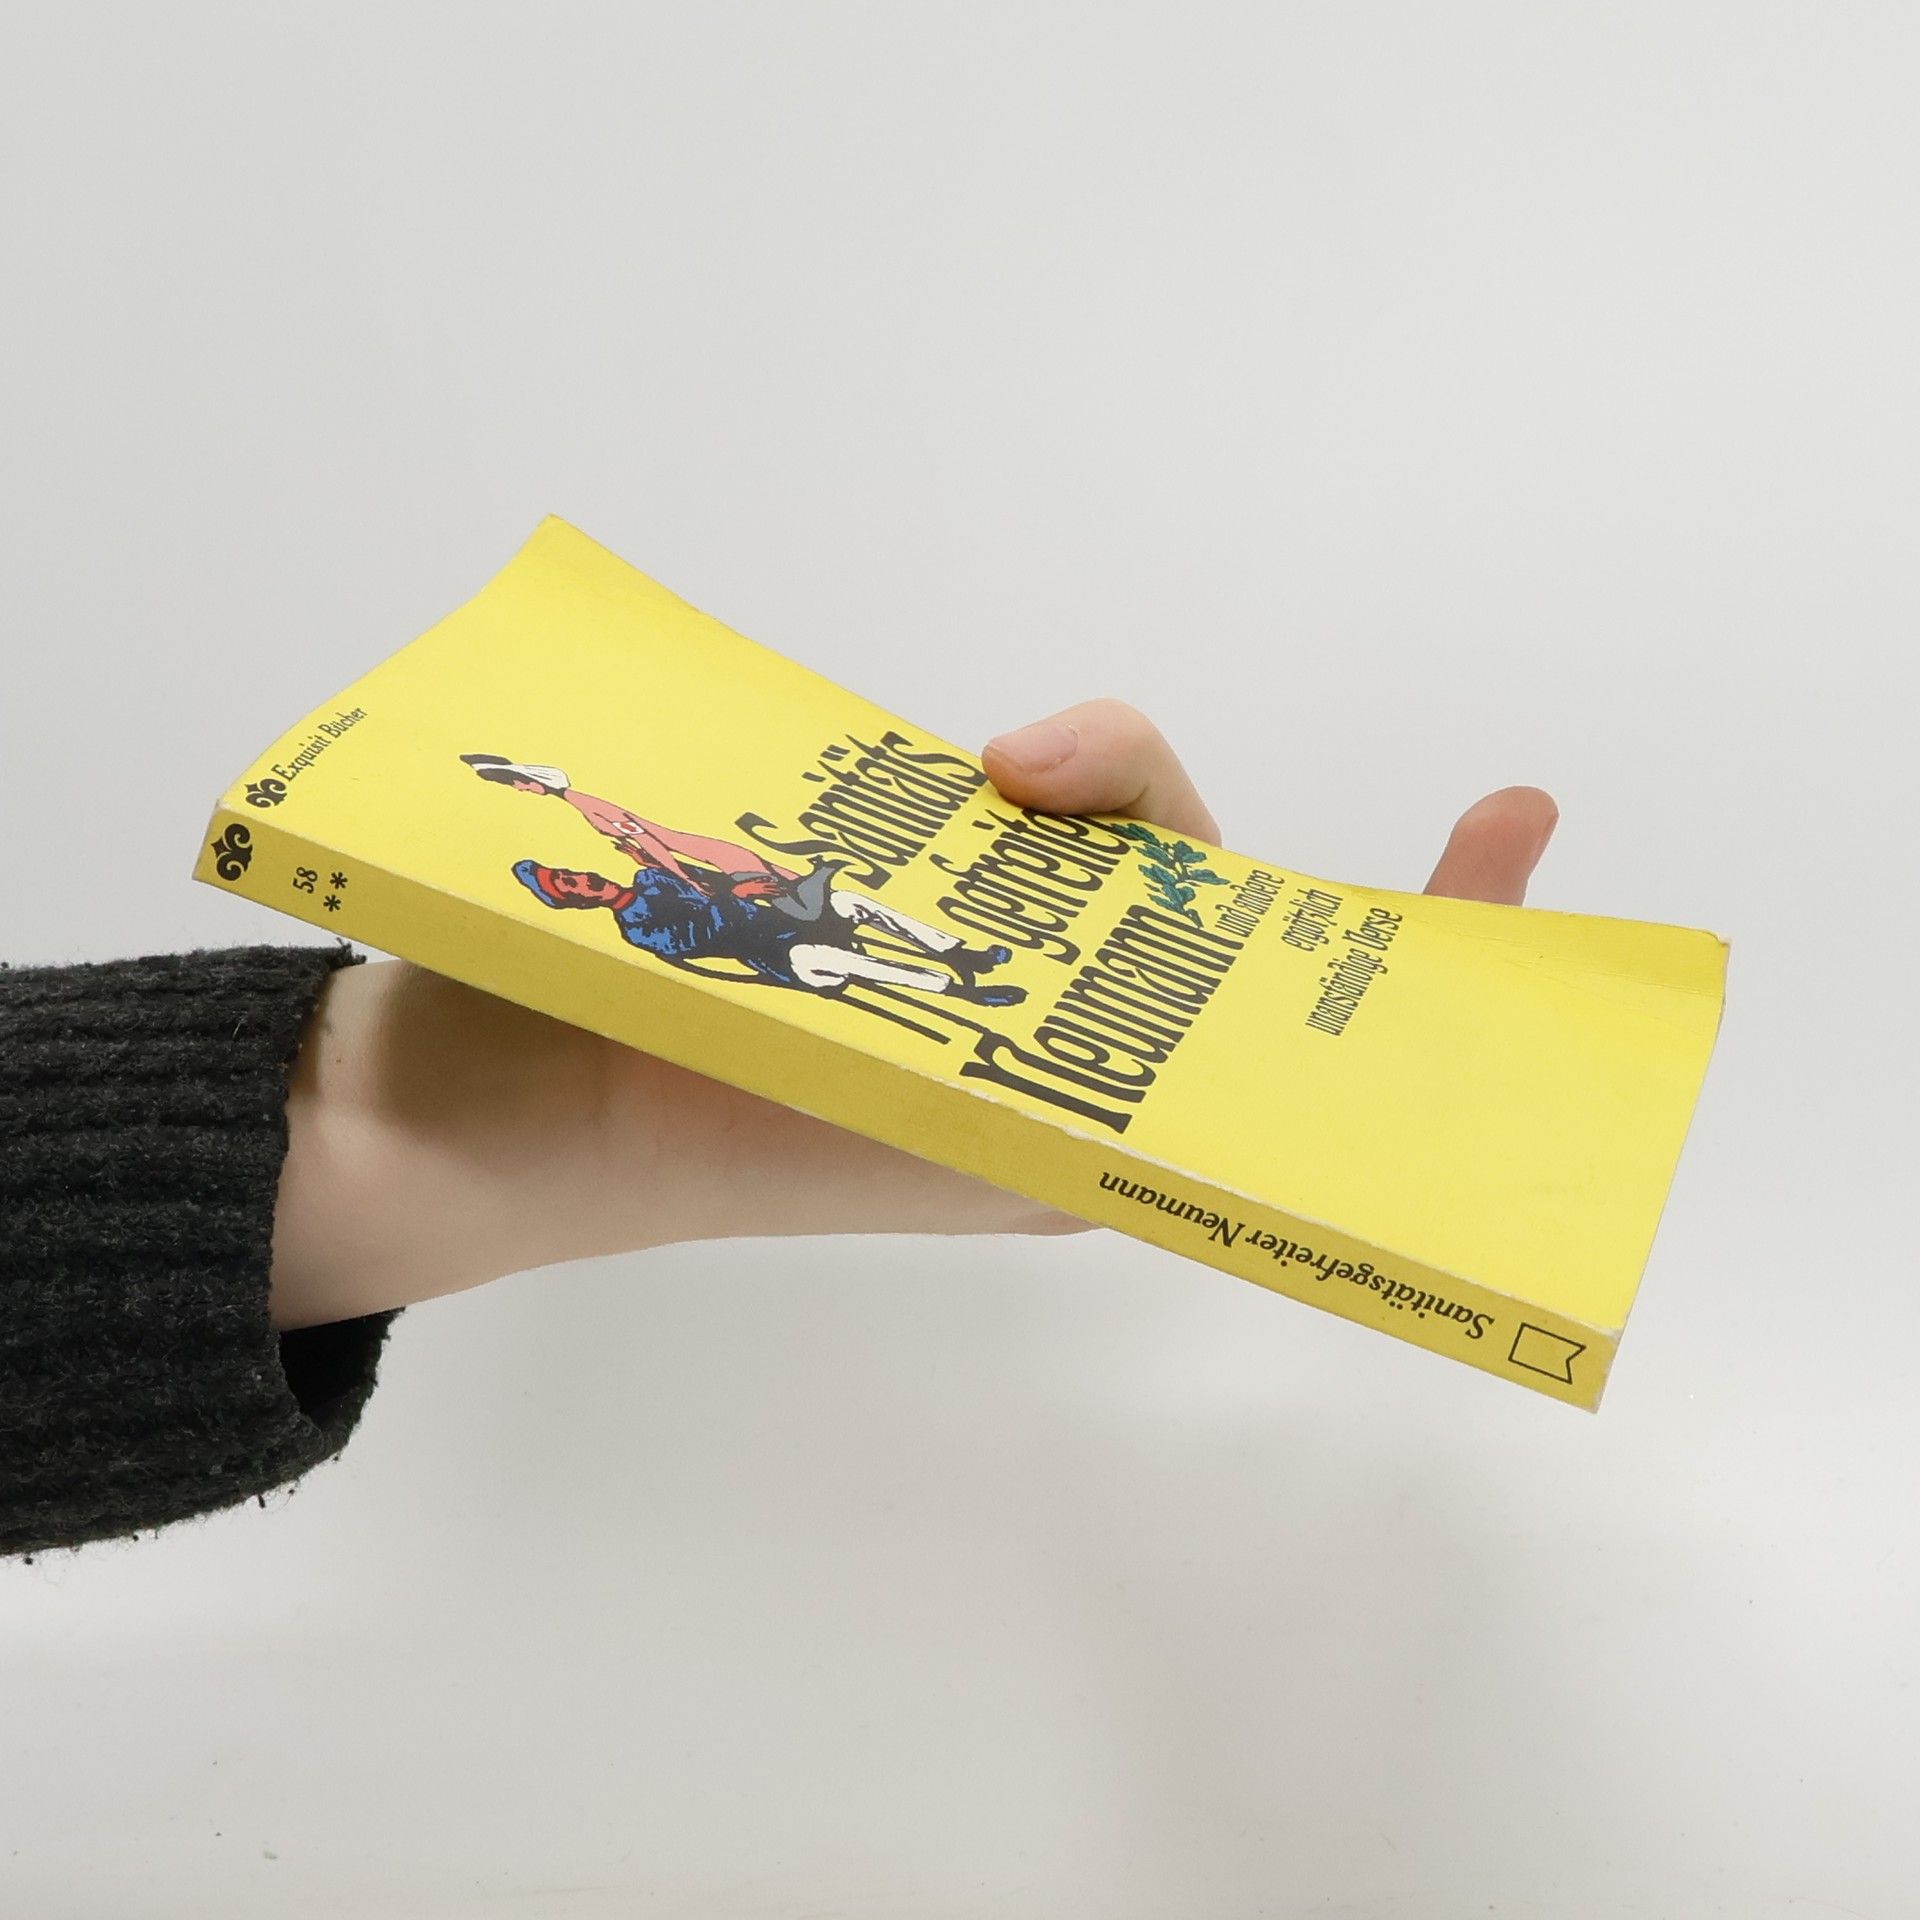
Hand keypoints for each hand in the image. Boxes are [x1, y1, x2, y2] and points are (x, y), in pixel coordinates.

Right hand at [270, 703, 1557, 1327]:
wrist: (515, 1100)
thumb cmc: (718, 1141)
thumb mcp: (952, 1152)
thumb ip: (1082, 1122)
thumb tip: (1209, 1090)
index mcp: (1101, 1120)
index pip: (1295, 1029)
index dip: (1424, 934)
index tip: (1511, 815)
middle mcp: (1047, 1028)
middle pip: (1182, 881)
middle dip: (1155, 801)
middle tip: (1041, 768)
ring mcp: (960, 944)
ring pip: (1075, 822)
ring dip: (1063, 780)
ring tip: (978, 781)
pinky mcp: (873, 879)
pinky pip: (972, 797)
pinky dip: (985, 772)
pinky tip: (945, 774)